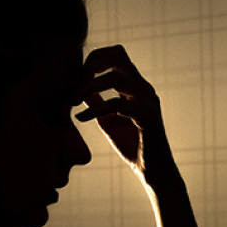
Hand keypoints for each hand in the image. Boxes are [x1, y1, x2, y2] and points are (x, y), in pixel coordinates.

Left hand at [74, 45, 179, 187]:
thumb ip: (97, 103)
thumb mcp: (108, 121)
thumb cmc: (133, 146)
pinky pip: (117, 104)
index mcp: (136, 86)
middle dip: (91, 65)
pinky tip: (82, 118)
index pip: (117, 55)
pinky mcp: (147, 117)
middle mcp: (144, 88)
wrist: (154, 172)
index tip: (77, 79)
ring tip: (73, 102)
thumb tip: (82, 91)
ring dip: (88, 86)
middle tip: (75, 85)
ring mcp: (148, 101)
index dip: (94, 59)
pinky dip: (95, 108)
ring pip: (115, 77)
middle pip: (118, 56)